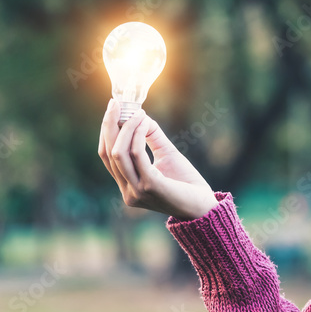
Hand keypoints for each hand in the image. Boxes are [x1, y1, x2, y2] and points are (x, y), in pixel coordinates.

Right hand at [98, 99, 218, 220]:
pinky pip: (137, 155)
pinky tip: (144, 123)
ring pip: (119, 153)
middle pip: (109, 153)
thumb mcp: (166, 155)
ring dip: (127, 128)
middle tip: (116, 104)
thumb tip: (141, 116)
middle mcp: (128, 191)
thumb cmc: (187, 183)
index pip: (107, 156)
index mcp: (127, 186)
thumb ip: (152, 138)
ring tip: (138, 113)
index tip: (113, 109)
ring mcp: (137, 190)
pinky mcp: (151, 186)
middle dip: (109, 126)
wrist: (204, 207)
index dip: (106, 132)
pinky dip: (138, 136)